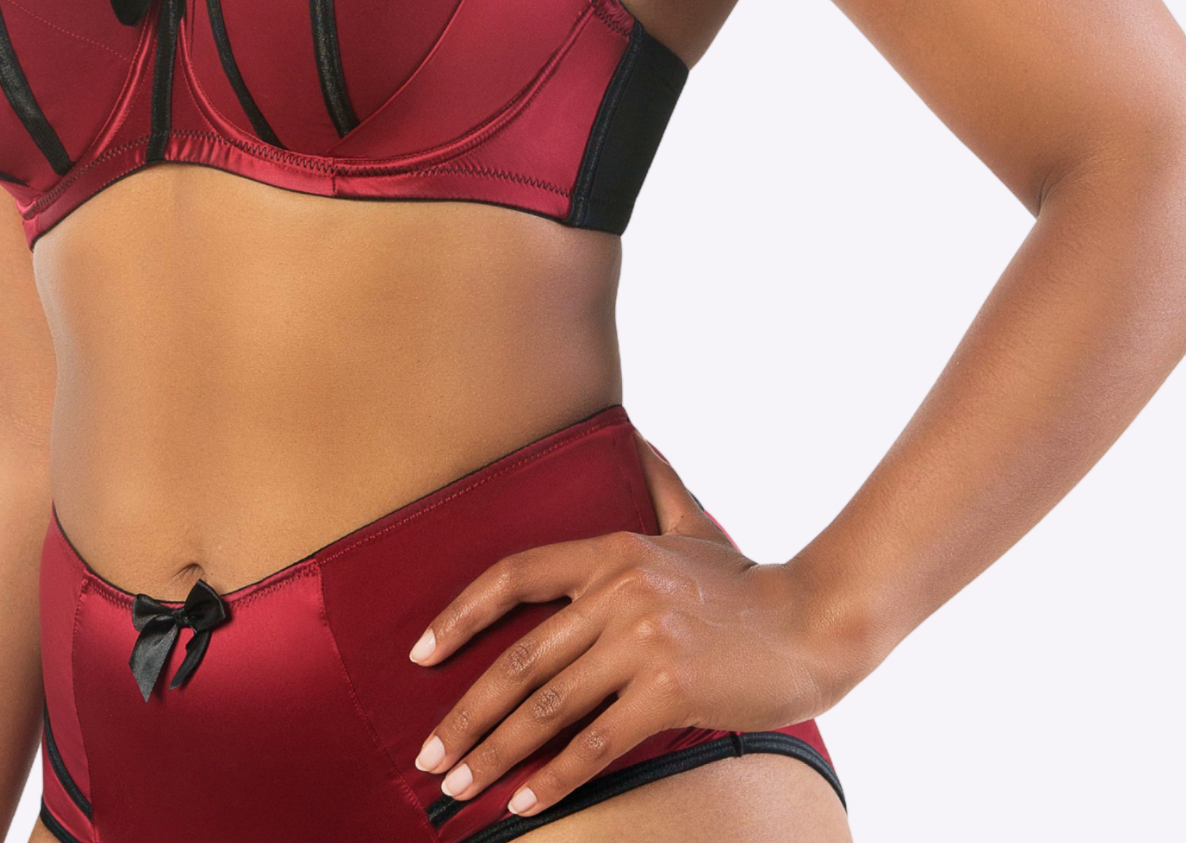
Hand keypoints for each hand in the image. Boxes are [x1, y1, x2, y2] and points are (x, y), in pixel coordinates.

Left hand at [408, 431, 853, 820]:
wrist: (815, 623)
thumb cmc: (749, 585)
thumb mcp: (694, 525)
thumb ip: (659, 484)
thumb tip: (636, 436)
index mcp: (612, 551)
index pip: (514, 575)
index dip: (460, 615)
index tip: (421, 655)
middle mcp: (617, 591)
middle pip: (520, 659)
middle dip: (466, 713)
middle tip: (430, 756)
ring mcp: (641, 640)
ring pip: (547, 706)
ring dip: (495, 751)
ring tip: (460, 784)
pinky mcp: (666, 689)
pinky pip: (594, 742)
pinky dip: (553, 777)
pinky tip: (522, 801)